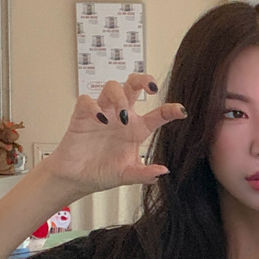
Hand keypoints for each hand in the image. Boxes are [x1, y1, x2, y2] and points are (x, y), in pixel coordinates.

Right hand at [45, 74, 186, 197]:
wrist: (77, 178)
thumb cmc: (103, 172)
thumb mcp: (127, 175)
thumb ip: (144, 174)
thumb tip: (163, 172)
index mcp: (138, 129)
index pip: (158, 114)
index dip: (170, 110)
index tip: (181, 111)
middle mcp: (122, 116)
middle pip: (134, 86)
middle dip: (143, 80)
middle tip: (151, 87)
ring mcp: (103, 113)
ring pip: (112, 86)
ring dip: (119, 97)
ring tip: (121, 116)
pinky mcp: (82, 115)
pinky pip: (87, 100)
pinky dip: (93, 106)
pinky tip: (99, 120)